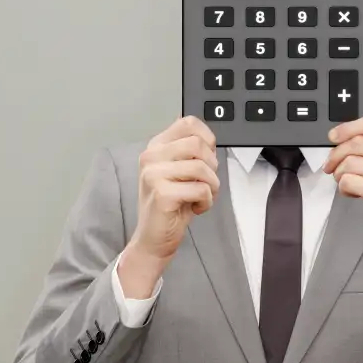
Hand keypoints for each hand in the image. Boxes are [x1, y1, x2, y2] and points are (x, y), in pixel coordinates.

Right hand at [118, 117, 218, 297]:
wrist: (153, 239)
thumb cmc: (171, 204)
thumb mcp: (179, 171)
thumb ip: (189, 152)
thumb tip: (208, 138)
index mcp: (156, 146)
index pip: (188, 123)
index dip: (207, 139)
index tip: (207, 158)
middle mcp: (151, 156)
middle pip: (198, 144)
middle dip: (212, 166)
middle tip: (206, 182)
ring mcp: (153, 174)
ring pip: (201, 167)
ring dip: (212, 186)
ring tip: (202, 197)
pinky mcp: (162, 194)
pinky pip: (201, 189)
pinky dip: (206, 201)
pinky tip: (195, 208)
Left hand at [323, 115, 362, 293]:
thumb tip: (341, 136)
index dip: (349, 127)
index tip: (334, 136)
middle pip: (357, 142)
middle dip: (336, 154)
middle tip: (330, 166)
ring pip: (350, 162)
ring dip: (339, 174)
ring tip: (347, 183)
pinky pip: (348, 181)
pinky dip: (344, 188)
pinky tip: (353, 194)